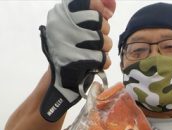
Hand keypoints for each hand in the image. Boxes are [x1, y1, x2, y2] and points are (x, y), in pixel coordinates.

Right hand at [39, 0, 115, 121]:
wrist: (59, 81)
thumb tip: (111, 3)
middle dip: (104, 33)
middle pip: (99, 21)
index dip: (99, 9)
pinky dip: (103, 63)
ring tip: (95, 54)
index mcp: (61, 14)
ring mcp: (66, 44)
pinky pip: (101, 58)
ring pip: (103, 41)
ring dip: (104, 50)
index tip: (102, 17)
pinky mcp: (73, 62)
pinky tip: (95, 65)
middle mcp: (60, 26)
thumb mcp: (82, 27)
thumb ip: (96, 12)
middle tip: (96, 42)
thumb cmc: (73, 51)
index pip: (87, 2)